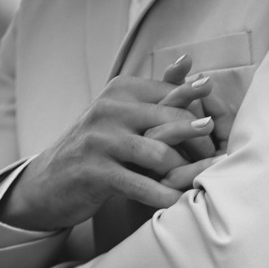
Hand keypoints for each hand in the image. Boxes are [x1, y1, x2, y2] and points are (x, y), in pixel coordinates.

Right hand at [0, 56, 223, 231]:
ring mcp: (100, 140)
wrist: (48, 181)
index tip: (217, 140)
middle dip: (201, 146)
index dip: (201, 119)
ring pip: (160, 154)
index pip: (176, 96)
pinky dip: (164, 197)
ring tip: (201, 185)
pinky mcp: (94, 172)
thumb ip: (157, 93)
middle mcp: (110, 109)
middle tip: (219, 163)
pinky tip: (179, 205)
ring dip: (186, 174)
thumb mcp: (123, 115)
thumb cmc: (98, 148)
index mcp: (121, 90)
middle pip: (174, 121)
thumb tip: (190, 62)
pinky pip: (141, 185)